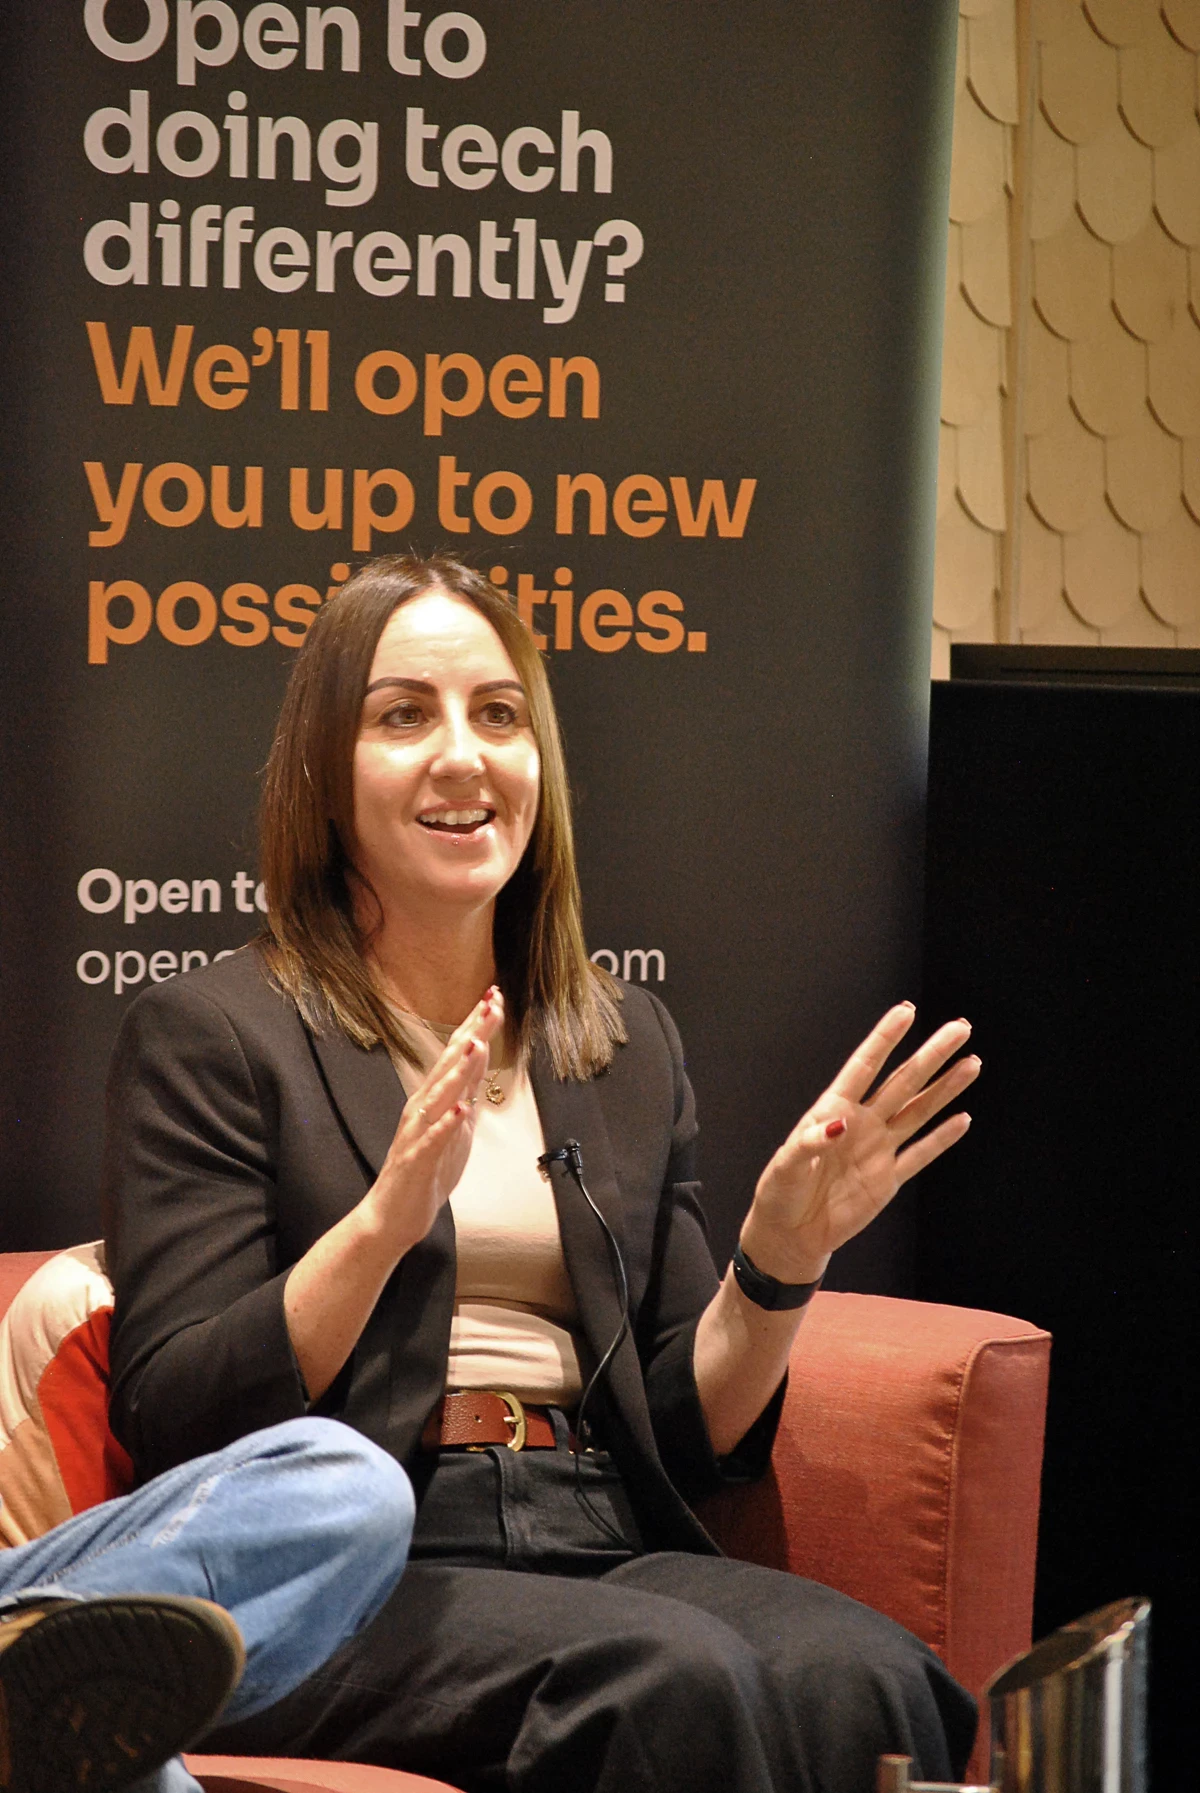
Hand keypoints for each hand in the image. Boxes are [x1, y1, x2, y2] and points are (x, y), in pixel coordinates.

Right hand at [362, 987, 505, 1254]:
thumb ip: (466, 1094)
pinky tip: (461, 1109)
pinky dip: (446, 1123)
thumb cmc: (425, 1170)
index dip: (476, 1026)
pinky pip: (433, 1139)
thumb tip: (482, 1062)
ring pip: (439, 1095)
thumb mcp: (455, 1127)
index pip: (458, 1055)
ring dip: (458, 1071)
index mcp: (434, 1098)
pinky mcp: (417, 1160)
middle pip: (450, 1064)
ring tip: (476, 1045)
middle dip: (472, 1034)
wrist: (392, 1215)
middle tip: (491, 1004)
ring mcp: (418, 1132)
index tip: (495, 997)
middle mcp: (423, 1108)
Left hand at [740, 1004, 979, 1284]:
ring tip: (972, 1064)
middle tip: (960, 1029)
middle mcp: (861, 1123)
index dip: (885, 1039)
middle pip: (903, 1081)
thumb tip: (838, 1125)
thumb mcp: (786, 1166)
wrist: (792, 1235)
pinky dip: (941, 1138)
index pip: (864, 1066)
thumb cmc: (781, 1192)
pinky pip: (920, 1155)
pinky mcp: (889, 1179)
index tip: (907, 1011)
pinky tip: (962, 1118)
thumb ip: (809, 1143)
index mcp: (832, 1109)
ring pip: (918, 1111)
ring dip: (945, 1089)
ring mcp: (878, 1149)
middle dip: (931, 1054)